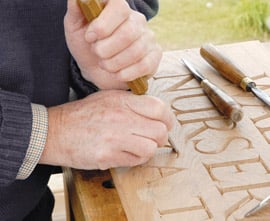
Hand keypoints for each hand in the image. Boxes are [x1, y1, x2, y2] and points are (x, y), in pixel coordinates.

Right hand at [40, 90, 173, 169]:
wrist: (56, 131)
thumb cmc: (82, 115)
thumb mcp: (107, 98)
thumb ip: (132, 102)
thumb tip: (156, 112)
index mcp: (121, 101)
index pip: (159, 108)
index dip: (167, 118)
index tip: (165, 123)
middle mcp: (120, 118)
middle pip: (160, 131)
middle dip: (160, 136)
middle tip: (152, 137)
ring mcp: (114, 138)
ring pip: (151, 148)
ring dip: (148, 149)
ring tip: (138, 146)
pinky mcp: (108, 156)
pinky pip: (135, 161)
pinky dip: (136, 159)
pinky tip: (126, 153)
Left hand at [64, 0, 161, 89]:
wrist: (96, 70)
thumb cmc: (86, 46)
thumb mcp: (75, 28)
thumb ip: (76, 10)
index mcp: (118, 8)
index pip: (119, 7)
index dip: (103, 25)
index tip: (89, 38)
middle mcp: (137, 21)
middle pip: (128, 33)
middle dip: (105, 49)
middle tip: (97, 54)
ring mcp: (148, 38)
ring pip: (135, 52)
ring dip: (113, 64)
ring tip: (105, 64)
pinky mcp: (154, 56)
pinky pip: (145, 65)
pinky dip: (126, 74)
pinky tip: (117, 74)